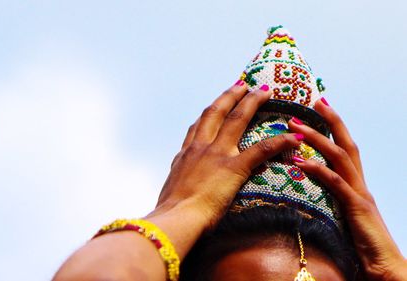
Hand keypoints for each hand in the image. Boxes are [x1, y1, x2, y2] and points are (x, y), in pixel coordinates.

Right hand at [149, 82, 302, 232]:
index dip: (210, 111)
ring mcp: (217, 154)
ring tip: (264, 91)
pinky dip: (280, 141)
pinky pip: (261, 149)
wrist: (176, 218)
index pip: (199, 125)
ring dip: (252, 102)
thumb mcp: (172, 189)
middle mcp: (201, 147)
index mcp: (186, 153)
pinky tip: (293, 137)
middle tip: (243, 84)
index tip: (218, 101)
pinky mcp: (234, 167)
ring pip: (237, 119)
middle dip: (231, 95)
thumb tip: (179, 182)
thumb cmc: (170, 211)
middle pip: (217, 112)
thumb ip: (179, 179)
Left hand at [288, 99, 406, 280]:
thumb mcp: (344, 216)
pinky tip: (301, 162)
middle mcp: (360, 184)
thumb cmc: (362, 244)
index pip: (345, 149)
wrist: (385, 267)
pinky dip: (319, 170)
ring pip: (340, 157)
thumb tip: (312, 188)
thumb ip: (332, 199)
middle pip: (346, 144)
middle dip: (330, 121)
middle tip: (312, 102)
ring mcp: (360, 194)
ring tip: (295, 126)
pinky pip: (336, 184)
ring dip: (317, 139)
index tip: (320, 107)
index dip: (334, 127)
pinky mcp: (357, 208)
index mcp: (356, 185)